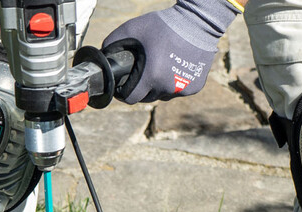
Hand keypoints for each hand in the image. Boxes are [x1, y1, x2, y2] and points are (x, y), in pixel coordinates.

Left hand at [102, 0, 240, 103]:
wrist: (198, 22)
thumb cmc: (165, 24)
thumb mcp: (133, 28)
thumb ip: (113, 42)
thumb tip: (103, 55)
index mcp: (151, 76)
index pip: (131, 98)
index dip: (124, 93)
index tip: (123, 86)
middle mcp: (167, 86)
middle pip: (147, 98)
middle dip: (141, 89)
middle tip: (141, 75)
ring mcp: (183, 89)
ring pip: (163, 96)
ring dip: (157, 88)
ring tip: (158, 70)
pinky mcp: (195, 87)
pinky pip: (178, 91)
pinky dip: (174, 84)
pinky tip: (173, 69)